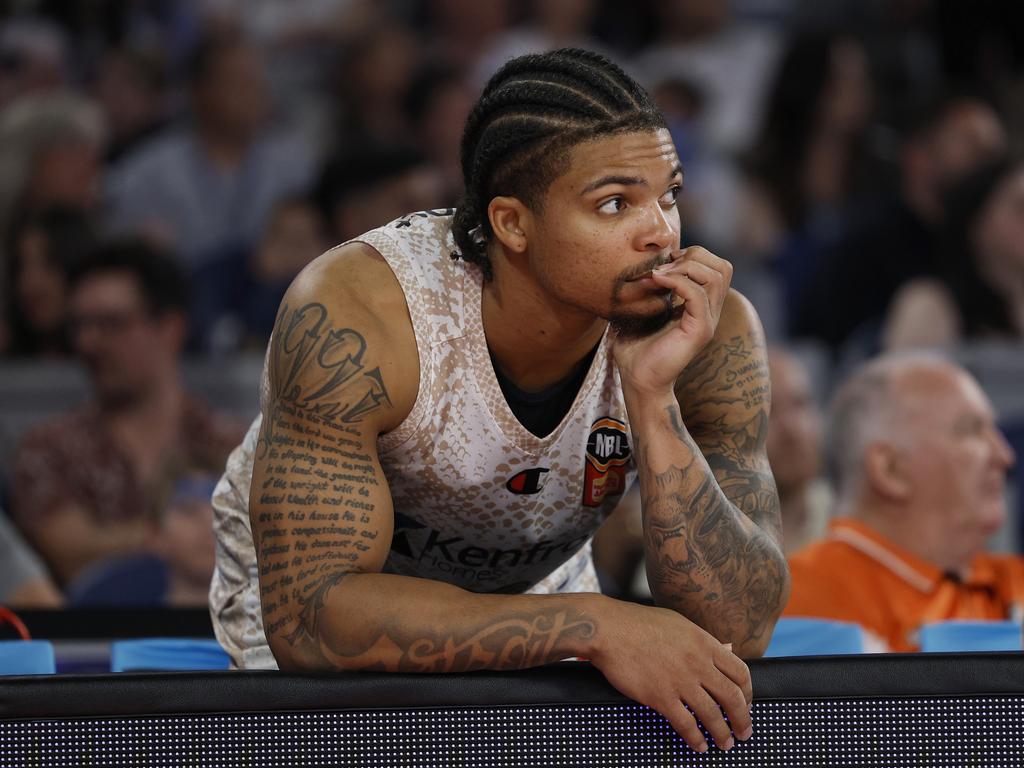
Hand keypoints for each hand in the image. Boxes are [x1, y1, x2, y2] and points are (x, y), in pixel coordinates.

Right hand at [590, 598, 752, 752]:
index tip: (747, 703)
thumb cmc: (640, 623)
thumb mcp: (679, 624)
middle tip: (744, 732)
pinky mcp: (660, 696)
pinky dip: (696, 738)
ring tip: (725, 744)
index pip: (740, 672)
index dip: (748, 692)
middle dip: (743, 719)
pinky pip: (686, 724)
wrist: (609, 629)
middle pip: (733, 697)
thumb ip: (704, 640)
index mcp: (704, 642)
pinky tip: (699, 745)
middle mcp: (697, 663)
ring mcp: (680, 681)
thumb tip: (728, 649)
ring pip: (712, 715)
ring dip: (722, 734)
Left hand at [612, 246, 732, 397]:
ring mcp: (708, 321)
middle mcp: (710, 312)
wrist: (637, 379)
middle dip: (694, 255)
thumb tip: (642, 265)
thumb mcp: (644, 309)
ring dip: (686, 266)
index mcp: (701, 305)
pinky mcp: (700, 331)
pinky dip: (677, 280)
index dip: (693, 255)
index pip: (716, 267)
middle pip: (723, 267)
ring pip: (717, 276)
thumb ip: (651, 288)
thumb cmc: (635, 347)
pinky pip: (698, 294)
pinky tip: (656, 281)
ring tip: (659, 273)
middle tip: (664, 265)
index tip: (663, 262)